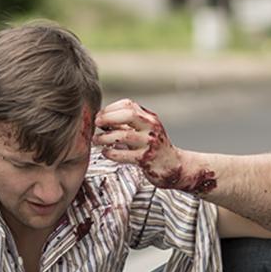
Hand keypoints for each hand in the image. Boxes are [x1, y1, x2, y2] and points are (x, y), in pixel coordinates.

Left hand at [94, 100, 216, 194]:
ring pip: (123, 135)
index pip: (129, 105)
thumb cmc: (154, 147)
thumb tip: (102, 119)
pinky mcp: (146, 159)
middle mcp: (152, 128)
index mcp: (150, 118)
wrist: (173, 166)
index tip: (100, 115)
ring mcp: (150, 143)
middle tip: (97, 124)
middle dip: (108, 117)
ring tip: (97, 140)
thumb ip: (127, 123)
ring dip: (105, 137)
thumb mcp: (145, 130)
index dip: (111, 108)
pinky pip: (123, 154)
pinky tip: (106, 153)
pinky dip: (111, 153)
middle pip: (129, 115)